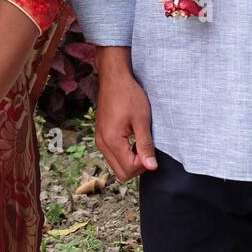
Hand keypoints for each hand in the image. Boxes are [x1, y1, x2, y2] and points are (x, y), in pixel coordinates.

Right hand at [94, 57, 157, 181]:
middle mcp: (102, 143)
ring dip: (130, 160)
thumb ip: (145, 145)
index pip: (129, 169)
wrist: (114, 78)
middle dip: (136, 166)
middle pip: (121, 173)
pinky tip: (132, 140)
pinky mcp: (101, 136)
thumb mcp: (142, 120)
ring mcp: (100, 140)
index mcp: (111, 140)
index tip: (151, 150)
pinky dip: (124, 154)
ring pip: (116, 165)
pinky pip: (112, 155)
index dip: (144, 164)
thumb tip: (151, 166)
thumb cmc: (129, 95)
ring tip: (140, 142)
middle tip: (147, 150)